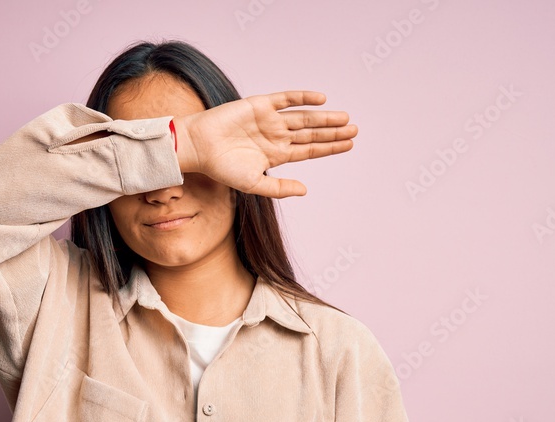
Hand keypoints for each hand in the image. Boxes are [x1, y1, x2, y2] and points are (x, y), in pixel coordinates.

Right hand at [173, 91, 356, 197]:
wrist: (199, 147)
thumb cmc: (222, 168)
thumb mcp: (253, 184)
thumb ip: (279, 188)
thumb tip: (306, 191)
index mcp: (276, 155)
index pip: (309, 150)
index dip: (329, 148)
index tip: (349, 145)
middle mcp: (276, 136)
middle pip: (311, 133)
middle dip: (333, 132)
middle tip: (355, 130)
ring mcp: (269, 120)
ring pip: (303, 118)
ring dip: (324, 118)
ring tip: (344, 118)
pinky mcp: (260, 105)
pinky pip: (286, 99)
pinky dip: (303, 98)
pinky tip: (320, 100)